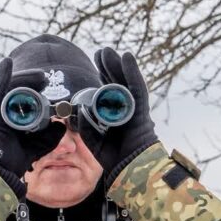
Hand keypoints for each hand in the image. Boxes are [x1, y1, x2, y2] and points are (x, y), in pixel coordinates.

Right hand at [0, 58, 65, 190]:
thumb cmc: (12, 161)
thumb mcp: (37, 146)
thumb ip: (49, 136)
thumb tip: (61, 125)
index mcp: (5, 117)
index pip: (18, 95)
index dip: (31, 86)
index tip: (45, 82)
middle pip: (12, 89)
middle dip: (29, 81)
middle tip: (44, 78)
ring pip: (6, 88)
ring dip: (22, 78)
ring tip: (38, 75)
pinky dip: (0, 78)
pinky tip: (7, 64)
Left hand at [79, 48, 158, 182]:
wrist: (131, 170)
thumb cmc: (116, 158)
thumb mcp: (94, 141)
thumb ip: (86, 127)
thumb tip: (79, 110)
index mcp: (115, 115)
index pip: (108, 91)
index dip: (103, 77)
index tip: (96, 64)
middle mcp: (125, 109)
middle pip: (117, 83)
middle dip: (108, 67)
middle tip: (100, 52)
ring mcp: (134, 108)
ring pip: (125, 82)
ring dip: (117, 65)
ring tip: (108, 51)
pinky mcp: (140, 109)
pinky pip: (136, 87)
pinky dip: (132, 71)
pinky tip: (126, 57)